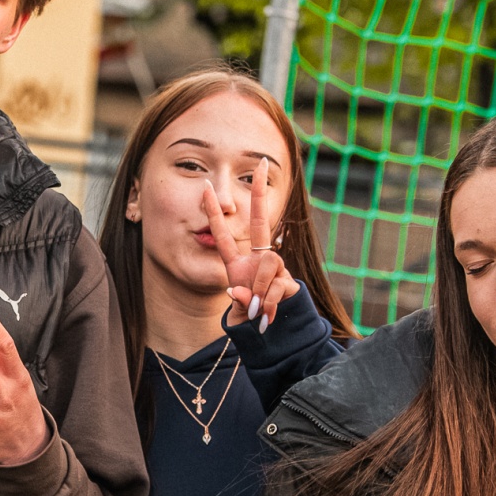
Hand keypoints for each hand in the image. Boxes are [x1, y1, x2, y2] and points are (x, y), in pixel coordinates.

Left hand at [202, 165, 298, 333]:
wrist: (277, 331)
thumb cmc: (252, 317)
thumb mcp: (239, 312)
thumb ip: (238, 302)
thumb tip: (238, 291)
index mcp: (239, 264)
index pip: (222, 234)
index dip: (214, 213)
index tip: (207, 187)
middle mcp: (258, 259)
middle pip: (259, 221)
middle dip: (259, 192)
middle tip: (262, 164)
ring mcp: (275, 267)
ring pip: (267, 264)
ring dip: (259, 290)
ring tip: (256, 311)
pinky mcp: (288, 280)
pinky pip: (276, 285)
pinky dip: (268, 303)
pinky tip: (267, 315)